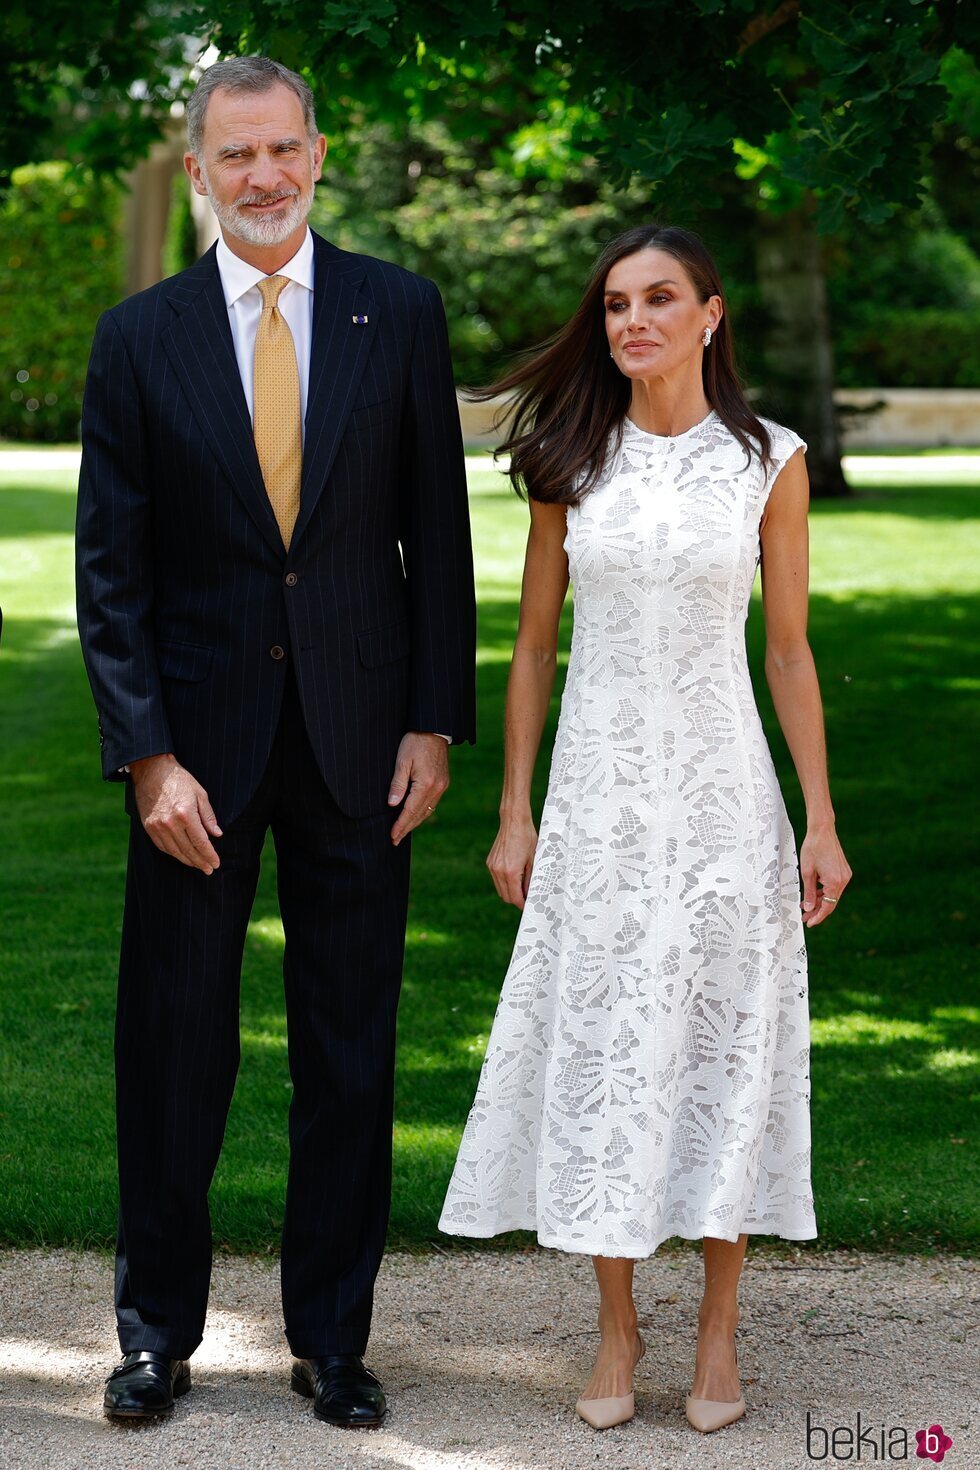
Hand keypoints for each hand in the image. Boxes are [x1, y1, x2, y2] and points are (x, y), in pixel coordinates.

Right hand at [130, 753, 222, 873]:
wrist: (152, 771)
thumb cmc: (180, 780)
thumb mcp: (200, 794)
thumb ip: (208, 816)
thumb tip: (217, 834)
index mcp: (186, 814)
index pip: (201, 842)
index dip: (209, 855)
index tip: (216, 863)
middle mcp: (170, 823)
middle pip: (188, 850)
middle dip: (200, 862)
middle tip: (209, 869)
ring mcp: (157, 827)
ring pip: (175, 852)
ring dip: (188, 861)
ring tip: (198, 865)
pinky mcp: (148, 827)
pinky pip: (162, 847)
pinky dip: (173, 854)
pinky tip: (182, 856)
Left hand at [388, 732, 449, 845]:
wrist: (434, 729)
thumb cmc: (415, 742)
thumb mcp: (402, 761)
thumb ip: (397, 784)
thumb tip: (392, 804)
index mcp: (426, 784)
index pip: (410, 811)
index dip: (400, 825)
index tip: (392, 836)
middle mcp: (437, 788)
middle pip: (420, 815)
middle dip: (406, 828)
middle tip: (394, 840)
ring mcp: (442, 786)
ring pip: (427, 811)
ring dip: (414, 823)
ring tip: (402, 832)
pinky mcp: (443, 783)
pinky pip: (432, 804)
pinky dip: (422, 813)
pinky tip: (414, 816)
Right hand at [487, 810, 538, 908]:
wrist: (514, 821)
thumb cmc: (527, 838)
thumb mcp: (534, 860)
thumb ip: (530, 880)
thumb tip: (529, 894)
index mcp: (511, 872)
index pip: (514, 898)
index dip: (522, 904)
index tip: (528, 905)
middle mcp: (499, 871)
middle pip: (505, 897)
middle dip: (516, 900)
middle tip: (527, 897)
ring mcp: (492, 867)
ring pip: (500, 889)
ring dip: (509, 891)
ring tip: (522, 887)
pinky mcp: (490, 862)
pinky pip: (496, 879)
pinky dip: (504, 882)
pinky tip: (514, 876)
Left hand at [799, 822, 851, 927]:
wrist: (822, 830)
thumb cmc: (813, 848)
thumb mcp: (807, 873)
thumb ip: (809, 893)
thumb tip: (809, 908)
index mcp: (835, 882)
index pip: (828, 906)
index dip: (818, 916)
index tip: (809, 923)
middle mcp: (843, 880)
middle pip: (831, 902)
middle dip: (818, 911)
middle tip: (805, 918)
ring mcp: (845, 875)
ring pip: (832, 895)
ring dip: (820, 901)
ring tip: (806, 907)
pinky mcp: (843, 871)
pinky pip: (834, 886)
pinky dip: (825, 892)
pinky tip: (814, 895)